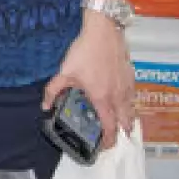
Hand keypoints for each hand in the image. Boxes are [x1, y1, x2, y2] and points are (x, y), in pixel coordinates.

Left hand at [44, 14, 135, 148]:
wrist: (104, 32)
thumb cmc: (85, 52)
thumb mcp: (65, 72)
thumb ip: (54, 90)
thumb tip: (45, 105)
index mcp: (103, 98)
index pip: (109, 127)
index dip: (108, 141)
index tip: (103, 147)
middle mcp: (119, 97)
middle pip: (125, 123)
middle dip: (120, 134)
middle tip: (110, 137)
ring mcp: (128, 87)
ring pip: (132, 111)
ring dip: (126, 120)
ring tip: (116, 123)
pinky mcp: (132, 78)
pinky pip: (133, 98)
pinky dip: (129, 105)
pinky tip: (120, 102)